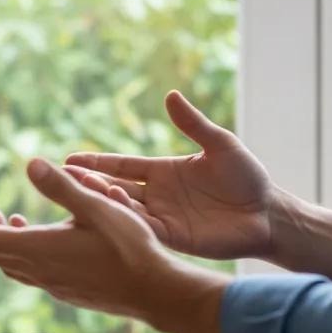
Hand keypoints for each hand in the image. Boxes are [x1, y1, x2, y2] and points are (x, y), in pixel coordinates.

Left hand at [0, 159, 231, 332]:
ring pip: (13, 265)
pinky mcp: (67, 292)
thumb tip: (30, 162)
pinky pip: (31, 273)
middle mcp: (40, 271)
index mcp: (40, 249)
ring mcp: (53, 285)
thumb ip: (61, 186)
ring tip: (4, 220)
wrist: (156, 292)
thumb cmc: (130, 247)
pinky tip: (38, 241)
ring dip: (1, 243)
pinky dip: (21, 254)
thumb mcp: (96, 207)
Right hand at [64, 90, 283, 262]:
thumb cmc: (247, 176)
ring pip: (123, 209)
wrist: (268, 213)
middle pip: (114, 187)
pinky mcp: (174, 237)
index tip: (69, 158)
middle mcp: (156, 194)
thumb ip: (193, 124)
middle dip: (89, 182)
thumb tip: (170, 95)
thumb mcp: (220, 144)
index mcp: (162, 171)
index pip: (121, 165)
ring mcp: (163, 217)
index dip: (97, 162)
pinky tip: (113, 208)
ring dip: (103, 200)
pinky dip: (127, 220)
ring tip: (80, 190)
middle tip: (62, 177)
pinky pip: (143, 229)